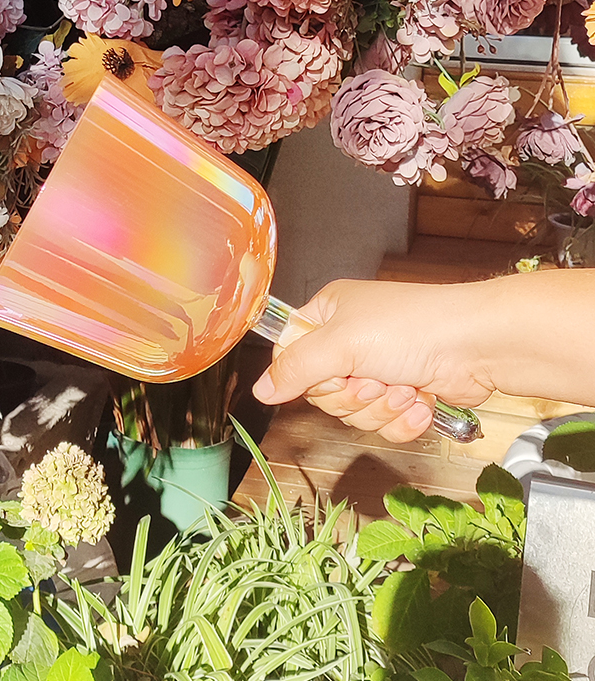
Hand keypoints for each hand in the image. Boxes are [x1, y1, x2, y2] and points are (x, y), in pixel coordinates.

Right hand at [253, 279, 494, 442]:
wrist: (478, 345)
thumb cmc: (411, 327)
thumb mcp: (340, 344)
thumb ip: (295, 369)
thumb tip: (260, 390)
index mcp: (328, 315)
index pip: (291, 354)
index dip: (305, 375)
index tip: (328, 374)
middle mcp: (350, 340)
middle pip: (322, 392)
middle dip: (352, 395)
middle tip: (373, 380)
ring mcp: (378, 368)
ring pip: (353, 412)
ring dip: (381, 408)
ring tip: (405, 387)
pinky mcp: (404, 394)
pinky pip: (383, 424)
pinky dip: (402, 420)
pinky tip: (420, 402)